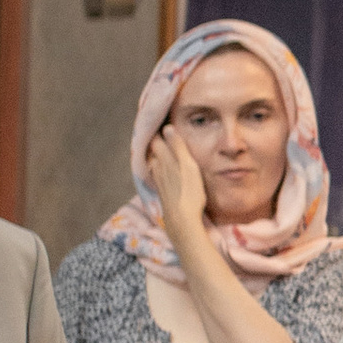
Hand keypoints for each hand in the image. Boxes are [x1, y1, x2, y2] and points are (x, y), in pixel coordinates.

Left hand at [145, 125, 208, 239]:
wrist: (181, 220)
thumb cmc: (189, 192)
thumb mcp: (188, 166)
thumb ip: (178, 147)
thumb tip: (167, 127)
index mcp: (164, 160)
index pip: (156, 140)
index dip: (158, 131)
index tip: (160, 122)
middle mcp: (157, 168)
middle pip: (153, 151)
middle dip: (156, 142)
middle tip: (161, 134)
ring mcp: (158, 181)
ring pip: (154, 163)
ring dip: (157, 155)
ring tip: (162, 150)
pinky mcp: (162, 192)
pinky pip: (157, 174)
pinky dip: (159, 168)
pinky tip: (163, 171)